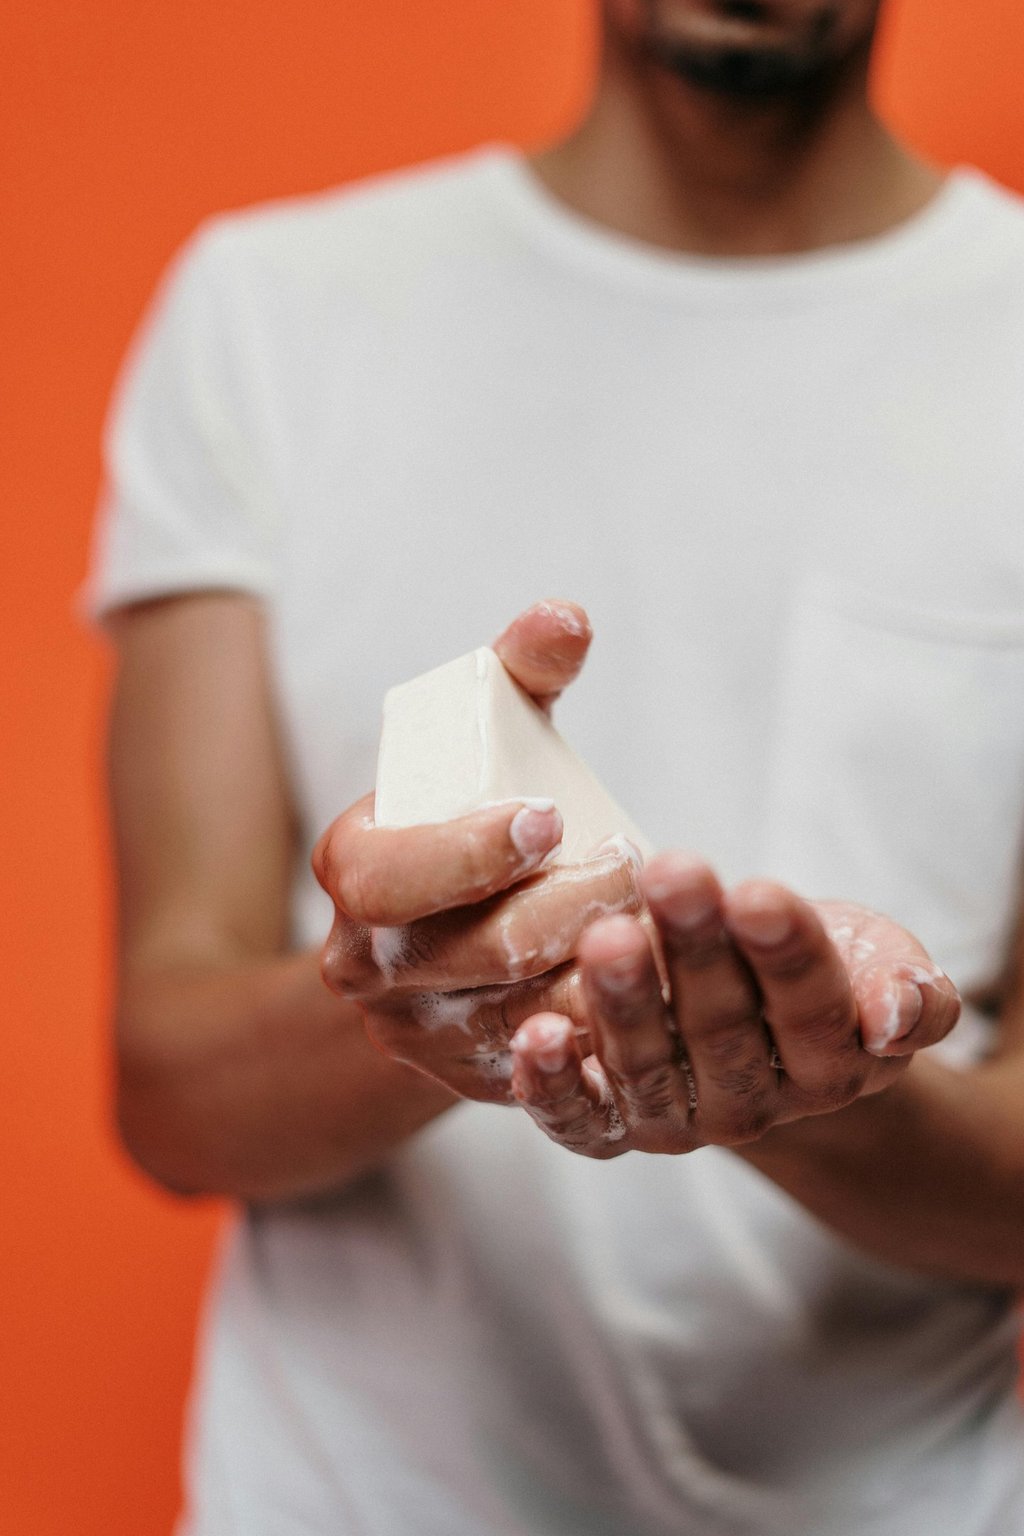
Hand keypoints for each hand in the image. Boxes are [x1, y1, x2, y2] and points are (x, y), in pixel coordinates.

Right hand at [312, 601, 640, 1101]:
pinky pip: (550, 1071)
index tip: (549, 816)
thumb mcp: (487, 735)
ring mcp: (419, 1034)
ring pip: (521, 1018)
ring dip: (600, 972)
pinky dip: (606, 1034)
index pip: (385, 879)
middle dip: (566, 908)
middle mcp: (367, 966)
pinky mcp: (475, 1082)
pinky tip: (659, 993)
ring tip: (664, 923)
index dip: (464, 853)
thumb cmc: (472, 813)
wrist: (440, 932)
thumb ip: (520, 669)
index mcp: (352, 872)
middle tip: (637, 870)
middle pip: (474, 953)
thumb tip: (567, 617)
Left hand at [509, 852, 960, 1154]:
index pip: (811, 1008)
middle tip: (673, 876)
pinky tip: (534, 1035)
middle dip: (696, 949)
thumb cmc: (822, 967)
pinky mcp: (610, 1128)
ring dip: (624, 1003)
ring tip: (606, 936)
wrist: (757, 1019)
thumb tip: (895, 1014)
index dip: (786, 952)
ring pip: (648, 1068)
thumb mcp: (882, 963)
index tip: (758, 891)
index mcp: (830, 1066)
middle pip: (723, 1028)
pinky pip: (579, 1120)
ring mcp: (677, 1120)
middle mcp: (753, 1105)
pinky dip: (552, 1086)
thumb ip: (911, 991)